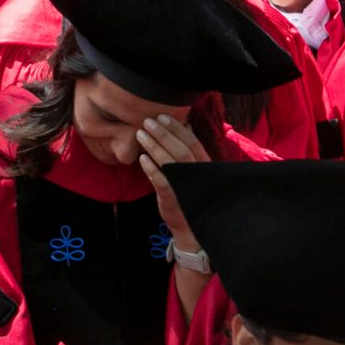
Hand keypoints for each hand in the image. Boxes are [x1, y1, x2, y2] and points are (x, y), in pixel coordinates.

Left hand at [136, 113, 208, 247]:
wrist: (190, 228)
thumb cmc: (188, 194)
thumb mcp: (191, 172)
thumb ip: (186, 152)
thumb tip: (182, 126)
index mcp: (204, 166)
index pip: (193, 142)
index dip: (177, 128)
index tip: (162, 116)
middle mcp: (198, 175)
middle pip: (182, 149)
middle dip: (164, 133)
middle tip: (147, 121)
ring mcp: (186, 187)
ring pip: (172, 162)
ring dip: (154, 146)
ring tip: (140, 134)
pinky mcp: (174, 199)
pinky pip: (162, 181)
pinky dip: (152, 168)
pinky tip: (142, 159)